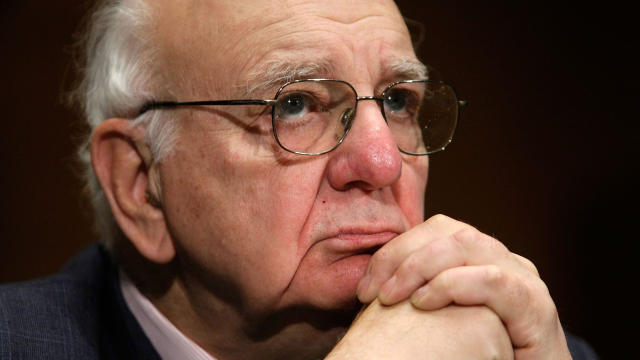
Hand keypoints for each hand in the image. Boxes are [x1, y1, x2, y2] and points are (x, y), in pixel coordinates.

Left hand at [356, 214, 571, 358]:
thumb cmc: (483, 354)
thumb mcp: (445, 317)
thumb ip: (419, 295)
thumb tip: (368, 291)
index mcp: (480, 258)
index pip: (435, 230)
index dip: (394, 250)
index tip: (364, 285)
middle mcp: (504, 259)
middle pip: (448, 231)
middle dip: (400, 255)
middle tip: (370, 291)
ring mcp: (523, 279)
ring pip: (467, 245)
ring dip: (419, 266)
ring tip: (390, 297)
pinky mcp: (535, 307)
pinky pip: (493, 280)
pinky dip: (453, 285)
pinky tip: (424, 302)